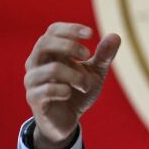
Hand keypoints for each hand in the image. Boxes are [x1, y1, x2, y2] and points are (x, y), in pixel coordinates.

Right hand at [23, 23, 120, 148]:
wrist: (67, 119)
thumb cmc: (78, 90)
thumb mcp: (95, 72)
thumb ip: (104, 56)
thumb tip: (116, 35)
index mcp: (50, 53)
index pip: (52, 31)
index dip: (70, 29)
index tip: (90, 34)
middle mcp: (37, 63)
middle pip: (45, 43)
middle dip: (70, 46)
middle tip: (87, 54)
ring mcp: (33, 81)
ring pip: (51, 69)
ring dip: (76, 75)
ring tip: (85, 85)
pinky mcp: (34, 98)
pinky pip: (47, 90)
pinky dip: (64, 90)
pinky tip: (69, 94)